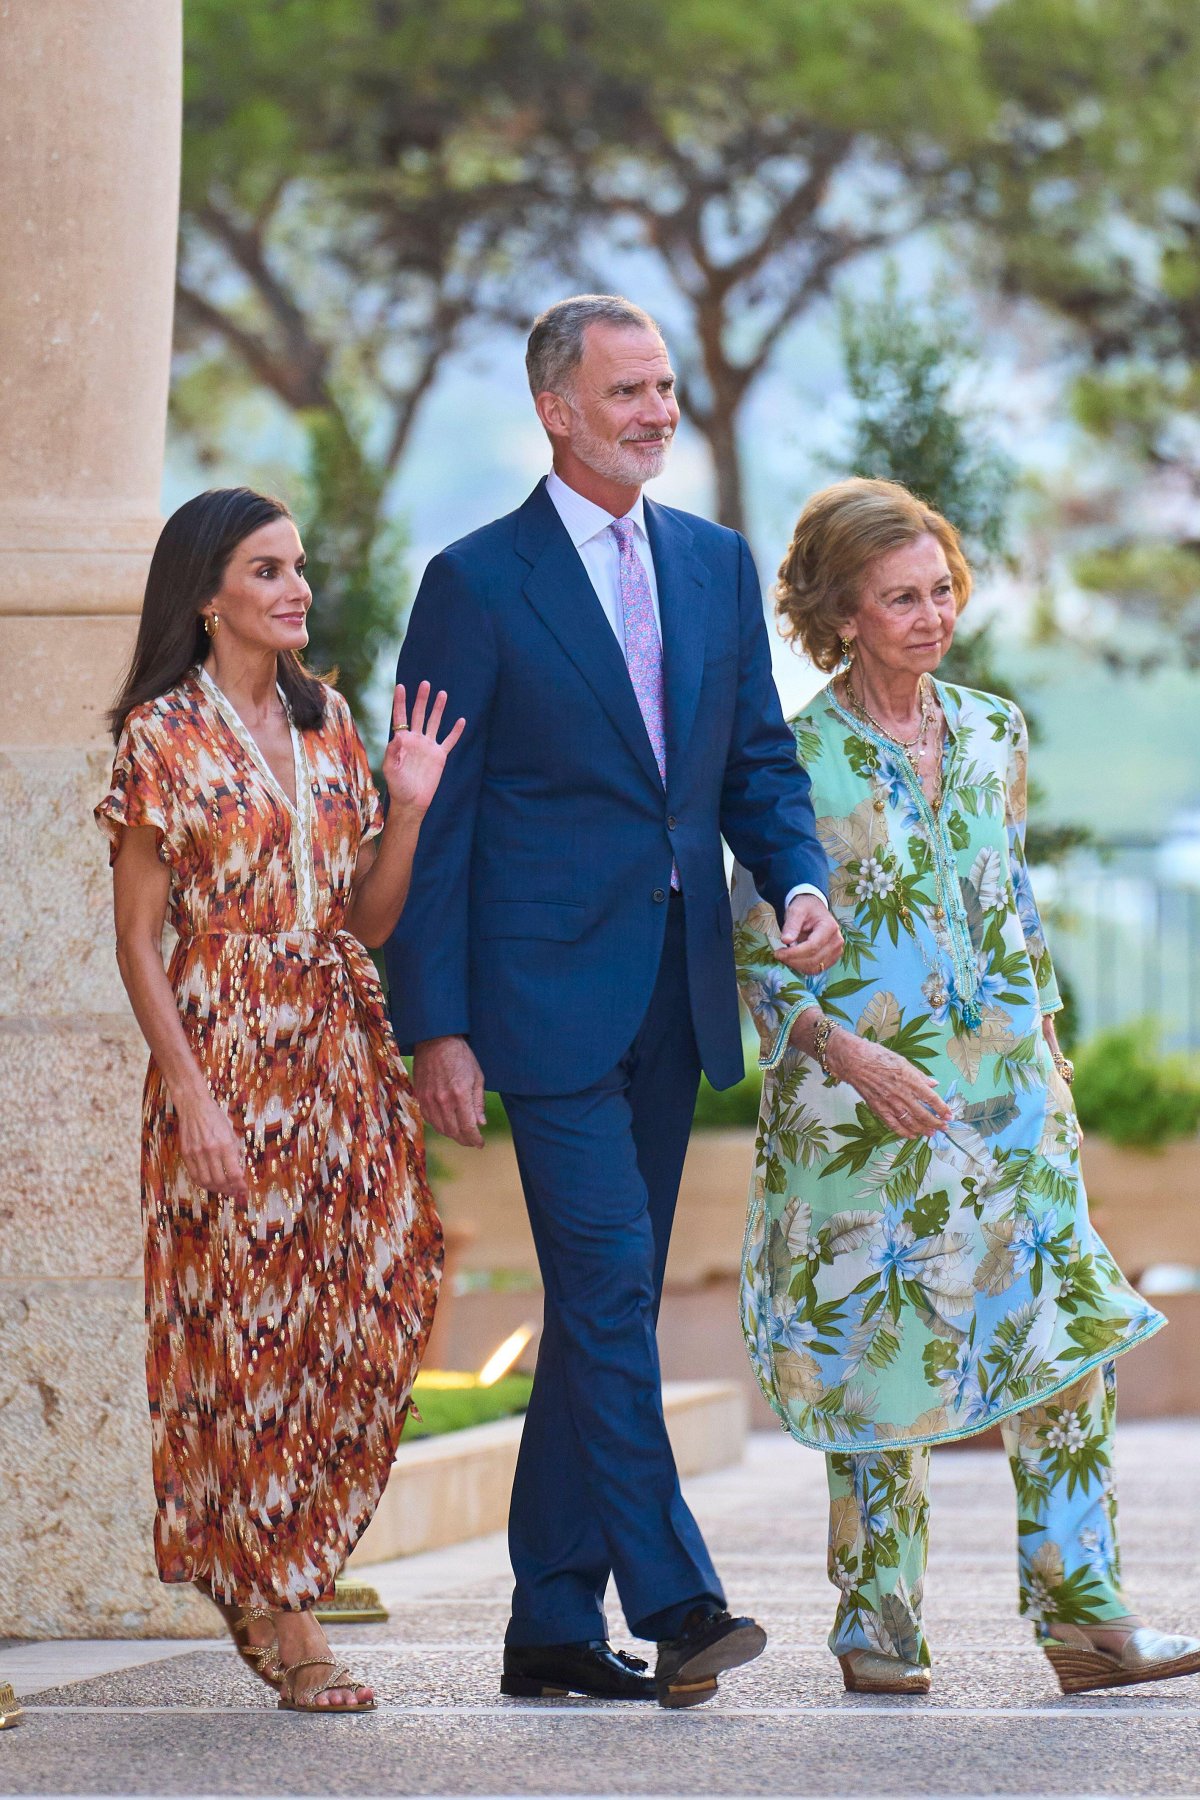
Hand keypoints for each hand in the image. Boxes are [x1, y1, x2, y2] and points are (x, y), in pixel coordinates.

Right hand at [176, 1092, 247, 1194]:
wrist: (194, 1106)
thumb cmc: (216, 1117)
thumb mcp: (231, 1132)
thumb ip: (234, 1151)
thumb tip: (238, 1170)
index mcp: (226, 1144)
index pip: (234, 1173)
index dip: (240, 1185)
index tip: (243, 1189)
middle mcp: (211, 1151)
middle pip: (220, 1181)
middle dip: (229, 1190)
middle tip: (233, 1192)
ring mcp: (196, 1154)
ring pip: (206, 1181)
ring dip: (215, 1189)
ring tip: (222, 1189)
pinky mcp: (186, 1154)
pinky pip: (194, 1175)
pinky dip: (202, 1183)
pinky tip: (209, 1183)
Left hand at [382, 681, 465, 816]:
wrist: (412, 801)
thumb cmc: (398, 786)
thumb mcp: (390, 769)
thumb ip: (392, 752)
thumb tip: (396, 736)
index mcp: (402, 741)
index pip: (401, 717)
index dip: (400, 702)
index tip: (401, 687)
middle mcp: (416, 740)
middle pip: (419, 714)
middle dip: (422, 699)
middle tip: (425, 684)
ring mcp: (428, 746)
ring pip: (434, 722)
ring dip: (438, 709)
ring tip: (442, 694)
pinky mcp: (440, 755)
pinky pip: (449, 741)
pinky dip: (456, 731)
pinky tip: (461, 720)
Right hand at [413, 1035, 486, 1147]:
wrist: (436, 1040)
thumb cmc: (461, 1056)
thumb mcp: (478, 1077)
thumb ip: (478, 1103)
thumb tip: (480, 1123)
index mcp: (460, 1095)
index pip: (468, 1127)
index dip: (475, 1139)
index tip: (480, 1143)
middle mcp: (443, 1100)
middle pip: (453, 1132)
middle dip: (464, 1140)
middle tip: (472, 1141)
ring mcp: (429, 1099)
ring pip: (440, 1128)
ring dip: (452, 1135)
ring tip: (461, 1134)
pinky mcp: (420, 1096)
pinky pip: (428, 1119)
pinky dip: (438, 1126)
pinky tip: (446, 1124)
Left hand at [775, 894, 843, 975]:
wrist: (814, 910)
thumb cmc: (806, 909)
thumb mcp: (796, 911)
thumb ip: (791, 925)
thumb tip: (785, 940)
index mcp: (829, 927)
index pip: (812, 946)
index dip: (794, 953)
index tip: (777, 953)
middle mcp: (836, 941)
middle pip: (814, 959)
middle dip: (793, 960)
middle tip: (778, 955)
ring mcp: (836, 951)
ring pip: (815, 968)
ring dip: (796, 965)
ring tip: (785, 956)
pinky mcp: (832, 958)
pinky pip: (816, 969)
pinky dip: (802, 967)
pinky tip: (793, 959)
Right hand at [825, 1031, 951, 1139]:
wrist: (852, 1060)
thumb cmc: (877, 1056)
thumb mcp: (902, 1061)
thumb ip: (919, 1075)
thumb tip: (933, 1083)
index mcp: (910, 1079)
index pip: (931, 1098)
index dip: (942, 1108)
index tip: (949, 1115)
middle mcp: (901, 1093)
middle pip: (923, 1114)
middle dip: (936, 1123)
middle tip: (944, 1128)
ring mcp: (889, 1103)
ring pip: (910, 1122)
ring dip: (923, 1129)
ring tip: (931, 1133)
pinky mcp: (878, 1108)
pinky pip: (893, 1124)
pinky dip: (903, 1132)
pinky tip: (911, 1135)